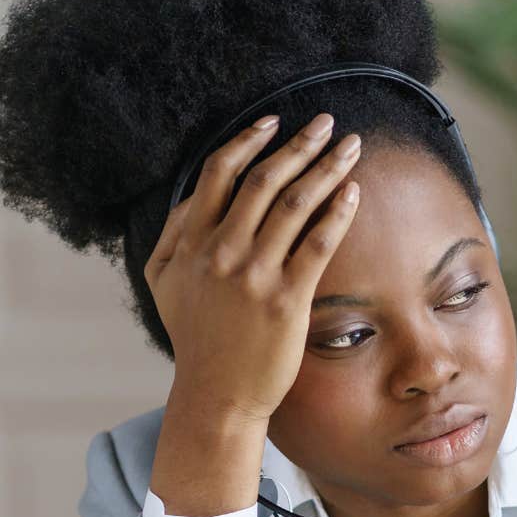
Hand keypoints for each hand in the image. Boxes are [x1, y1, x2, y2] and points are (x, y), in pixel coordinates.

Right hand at [144, 112, 361, 424]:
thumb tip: (194, 195)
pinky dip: (337, 213)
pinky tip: (353, 192)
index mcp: (192, 242)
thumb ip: (173, 235)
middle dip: (300, 143)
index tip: (274, 121)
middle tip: (329, 123)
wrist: (216, 395)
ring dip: (326, 167)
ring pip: (294, 203)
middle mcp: (222, 251)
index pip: (220, 173)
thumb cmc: (195, 340)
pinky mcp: (286, 299)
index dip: (249, 139)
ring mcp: (254, 274)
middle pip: (264, 179)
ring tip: (351, 147)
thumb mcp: (163, 284)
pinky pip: (317, 244)